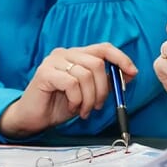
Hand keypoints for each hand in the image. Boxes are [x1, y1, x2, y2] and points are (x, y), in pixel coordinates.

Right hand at [0, 43, 137, 137]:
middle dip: (103, 89)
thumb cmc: (60, 104)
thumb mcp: (89, 93)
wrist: (33, 118)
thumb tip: (131, 73)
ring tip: (83, 110)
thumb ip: (106, 81)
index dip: (121, 58)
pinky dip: (76, 99)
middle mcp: (65, 53)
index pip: (104, 48)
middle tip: (97, 106)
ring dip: (89, 99)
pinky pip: (71, 84)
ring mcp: (54, 61)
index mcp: (77, 54)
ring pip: (85, 75)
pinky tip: (71, 106)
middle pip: (97, 63)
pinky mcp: (45, 72)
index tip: (133, 72)